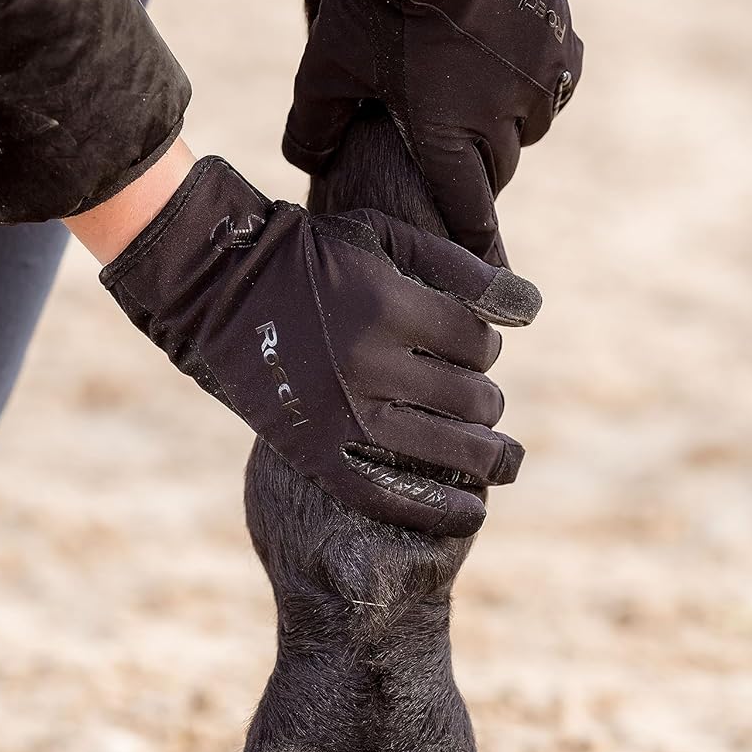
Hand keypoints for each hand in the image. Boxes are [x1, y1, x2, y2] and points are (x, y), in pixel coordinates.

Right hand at [101, 155, 541, 536]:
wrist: (219, 290)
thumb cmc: (314, 258)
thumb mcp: (388, 239)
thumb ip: (463, 270)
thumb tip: (532, 310)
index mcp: (388, 305)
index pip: (478, 343)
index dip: (488, 345)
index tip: (474, 345)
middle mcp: (368, 364)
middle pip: (469, 398)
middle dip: (486, 401)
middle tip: (479, 401)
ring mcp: (339, 414)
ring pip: (443, 450)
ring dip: (485, 459)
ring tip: (504, 464)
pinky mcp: (313, 451)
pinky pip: (385, 494)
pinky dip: (435, 510)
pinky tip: (471, 512)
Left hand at [282, 0, 581, 262]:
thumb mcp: (326, 63)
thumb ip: (312, 124)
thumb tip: (305, 162)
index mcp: (448, 134)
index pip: (469, 213)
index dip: (472, 246)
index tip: (481, 269)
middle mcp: (503, 115)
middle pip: (497, 170)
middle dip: (475, 173)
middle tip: (451, 160)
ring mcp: (539, 75)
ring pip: (529, 129)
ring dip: (506, 129)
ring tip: (477, 108)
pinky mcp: (561, 34)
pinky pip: (556, 82)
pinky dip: (535, 86)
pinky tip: (511, 69)